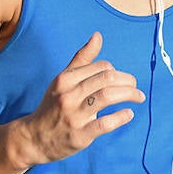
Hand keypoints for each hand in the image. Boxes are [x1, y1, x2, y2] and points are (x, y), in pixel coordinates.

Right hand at [16, 32, 144, 165]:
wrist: (33, 138)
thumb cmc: (53, 105)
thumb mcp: (63, 80)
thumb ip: (81, 59)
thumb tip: (98, 35)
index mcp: (65, 80)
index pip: (101, 67)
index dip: (116, 71)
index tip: (121, 79)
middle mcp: (68, 95)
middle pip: (107, 79)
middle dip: (128, 81)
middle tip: (135, 87)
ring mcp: (74, 116)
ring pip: (107, 97)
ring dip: (129, 94)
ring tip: (139, 97)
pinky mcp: (79, 136)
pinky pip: (105, 123)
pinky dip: (121, 117)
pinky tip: (128, 113)